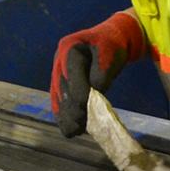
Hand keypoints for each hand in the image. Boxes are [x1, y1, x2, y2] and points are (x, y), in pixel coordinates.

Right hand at [50, 10, 149, 136]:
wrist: (110, 39)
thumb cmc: (112, 46)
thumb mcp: (111, 53)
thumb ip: (102, 71)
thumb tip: (95, 91)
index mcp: (70, 48)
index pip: (72, 73)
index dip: (78, 91)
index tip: (85, 106)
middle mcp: (59, 60)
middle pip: (63, 88)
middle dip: (71, 107)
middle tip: (80, 124)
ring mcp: (58, 72)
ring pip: (58, 97)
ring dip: (66, 115)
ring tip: (75, 131)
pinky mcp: (61, 84)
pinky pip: (59, 101)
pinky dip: (64, 115)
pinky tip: (70, 129)